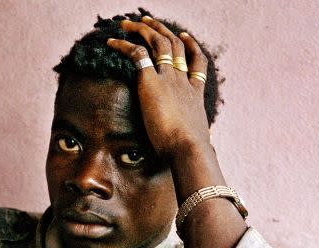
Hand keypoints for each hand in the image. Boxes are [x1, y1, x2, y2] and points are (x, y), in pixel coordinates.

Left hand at [106, 17, 211, 161]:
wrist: (187, 147)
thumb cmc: (192, 152)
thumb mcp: (199, 143)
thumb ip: (201, 143)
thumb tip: (206, 155)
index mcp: (195, 95)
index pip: (197, 64)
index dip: (191, 47)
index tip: (185, 37)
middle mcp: (183, 81)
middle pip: (176, 46)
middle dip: (163, 30)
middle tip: (150, 21)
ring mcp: (169, 78)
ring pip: (158, 42)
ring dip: (143, 29)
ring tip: (129, 23)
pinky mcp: (151, 81)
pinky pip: (136, 54)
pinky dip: (123, 44)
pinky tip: (112, 41)